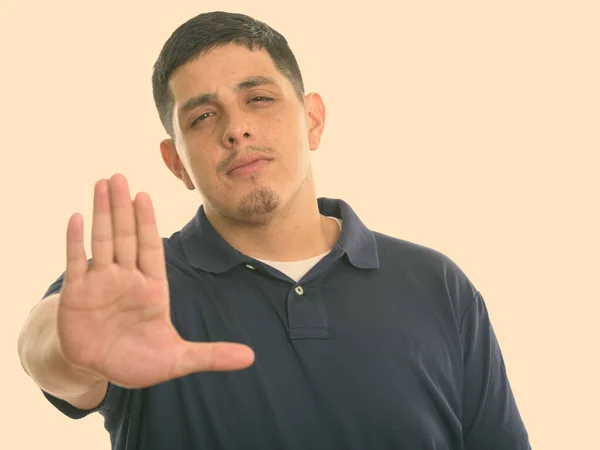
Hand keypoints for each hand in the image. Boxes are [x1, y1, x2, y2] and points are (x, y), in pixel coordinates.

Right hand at [57, 174, 254, 388]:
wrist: (98, 371)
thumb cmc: (139, 361)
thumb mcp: (178, 361)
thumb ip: (212, 355)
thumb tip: (250, 358)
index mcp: (152, 288)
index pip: (150, 247)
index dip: (147, 222)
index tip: (144, 196)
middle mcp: (126, 279)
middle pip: (125, 236)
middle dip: (122, 207)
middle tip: (120, 177)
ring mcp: (99, 284)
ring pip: (102, 241)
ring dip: (101, 213)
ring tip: (102, 183)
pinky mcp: (75, 295)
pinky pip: (76, 262)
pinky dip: (75, 241)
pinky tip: (76, 217)